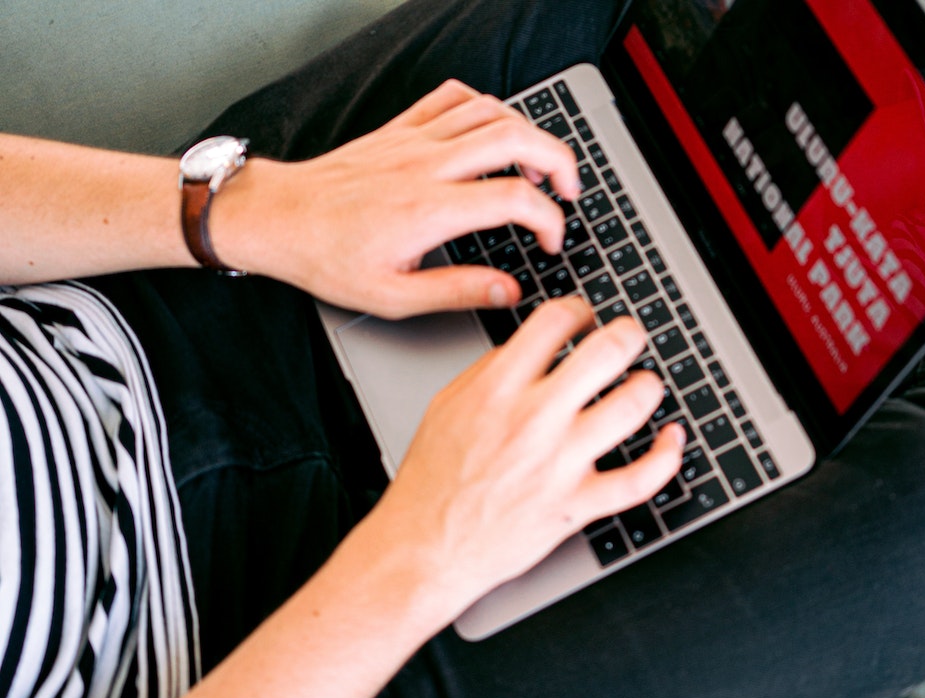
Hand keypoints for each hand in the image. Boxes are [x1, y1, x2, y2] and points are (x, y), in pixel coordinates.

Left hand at [215, 80, 580, 317]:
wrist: (279, 219)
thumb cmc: (328, 258)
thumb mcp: (394, 296)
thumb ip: (459, 291)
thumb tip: (510, 292)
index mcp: (431, 210)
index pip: (516, 199)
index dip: (549, 220)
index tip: (550, 242)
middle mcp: (428, 166)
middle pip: (516, 139)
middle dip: (559, 161)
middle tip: (570, 190)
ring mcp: (414, 141)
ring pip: (491, 113)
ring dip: (529, 132)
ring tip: (539, 164)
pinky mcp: (400, 129)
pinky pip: (453, 98)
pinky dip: (484, 107)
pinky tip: (492, 131)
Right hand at [360, 296, 684, 617]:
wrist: (425, 546)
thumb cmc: (433, 480)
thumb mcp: (447, 405)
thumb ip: (491, 370)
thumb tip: (531, 347)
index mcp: (498, 388)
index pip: (555, 321)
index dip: (579, 310)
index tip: (585, 317)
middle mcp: (533, 420)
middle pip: (605, 353)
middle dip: (628, 335)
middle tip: (630, 338)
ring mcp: (559, 464)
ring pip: (631, 407)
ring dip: (648, 388)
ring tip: (646, 385)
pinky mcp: (577, 505)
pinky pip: (640, 479)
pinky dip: (666, 456)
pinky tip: (671, 439)